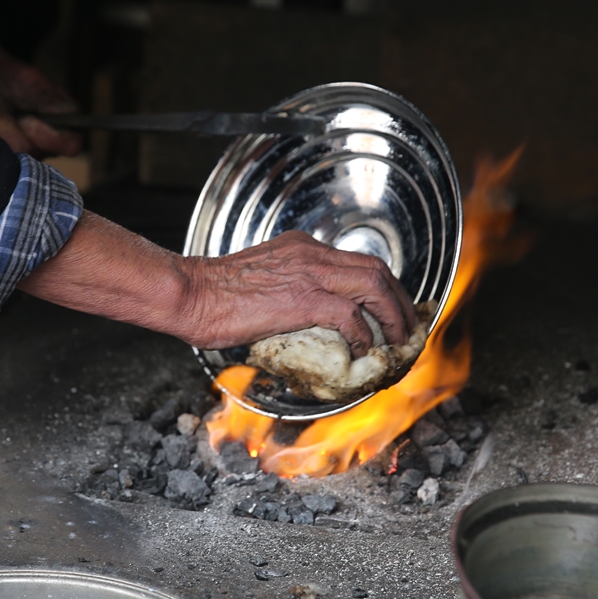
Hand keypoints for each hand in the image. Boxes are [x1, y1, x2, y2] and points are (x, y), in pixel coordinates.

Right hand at [17, 218, 415, 357]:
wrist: (190, 293)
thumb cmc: (213, 295)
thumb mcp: (260, 283)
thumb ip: (286, 295)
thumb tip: (300, 327)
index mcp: (301, 248)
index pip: (356, 262)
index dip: (381, 287)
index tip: (390, 308)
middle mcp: (311, 253)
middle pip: (375, 269)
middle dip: (399, 300)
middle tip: (407, 327)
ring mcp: (308, 273)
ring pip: (373, 285)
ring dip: (392, 315)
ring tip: (397, 341)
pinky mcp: (302, 298)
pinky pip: (350, 315)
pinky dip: (364, 334)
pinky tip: (363, 350)